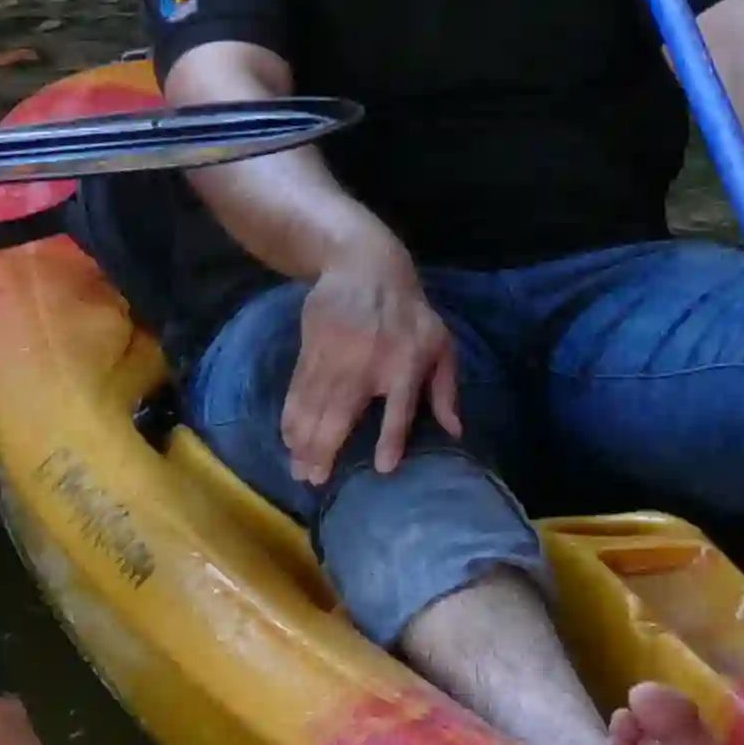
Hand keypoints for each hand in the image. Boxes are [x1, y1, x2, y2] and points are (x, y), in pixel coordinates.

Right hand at [281, 240, 462, 483]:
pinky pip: (297, 389)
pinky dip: (291, 416)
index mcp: (406, 364)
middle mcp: (368, 363)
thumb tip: (455, 432)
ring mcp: (335, 356)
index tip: (382, 467)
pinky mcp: (311, 348)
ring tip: (298, 468)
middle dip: (325, 449)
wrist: (364, 265)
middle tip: (314, 479)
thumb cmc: (410, 314)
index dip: (392, 437)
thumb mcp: (440, 343)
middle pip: (342, 413)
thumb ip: (445, 389)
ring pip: (314, 405)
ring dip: (303, 439)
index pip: (399, 407)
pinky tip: (288, 437)